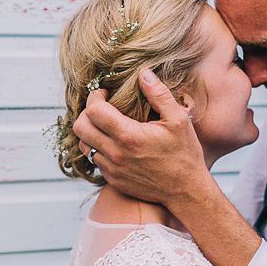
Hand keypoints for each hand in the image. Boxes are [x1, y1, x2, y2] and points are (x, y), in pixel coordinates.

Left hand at [73, 68, 204, 205]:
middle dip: (86, 112)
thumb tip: (143, 74)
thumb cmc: (185, 154)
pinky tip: (113, 143)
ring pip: (84, 146)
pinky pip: (95, 161)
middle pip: (80, 128)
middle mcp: (115, 154)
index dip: (95, 97)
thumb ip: (159, 94)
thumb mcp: (178, 119)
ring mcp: (112, 170)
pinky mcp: (113, 180)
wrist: (186, 191)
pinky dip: (98, 148)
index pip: (93, 111)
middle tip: (101, 107)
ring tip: (104, 124)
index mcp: (128, 136)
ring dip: (89, 132)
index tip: (105, 93)